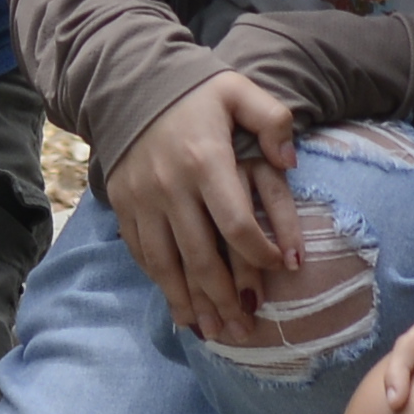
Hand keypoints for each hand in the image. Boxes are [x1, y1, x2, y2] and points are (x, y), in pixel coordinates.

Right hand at [107, 78, 306, 352]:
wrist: (129, 81)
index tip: (277, 269)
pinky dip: (161, 284)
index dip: (259, 255)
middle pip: (201, 257)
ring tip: (214, 333)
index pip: (236, 224)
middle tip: (245, 330)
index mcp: (206, 161)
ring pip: (167, 265)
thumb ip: (272, 120)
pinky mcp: (124, 205)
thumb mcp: (238, 90)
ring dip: (191, 303)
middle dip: (226, 299)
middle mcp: (171, 186)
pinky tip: (179, 306)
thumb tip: (289, 160)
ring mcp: (142, 199)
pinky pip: (143, 254)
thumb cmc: (195, 90)